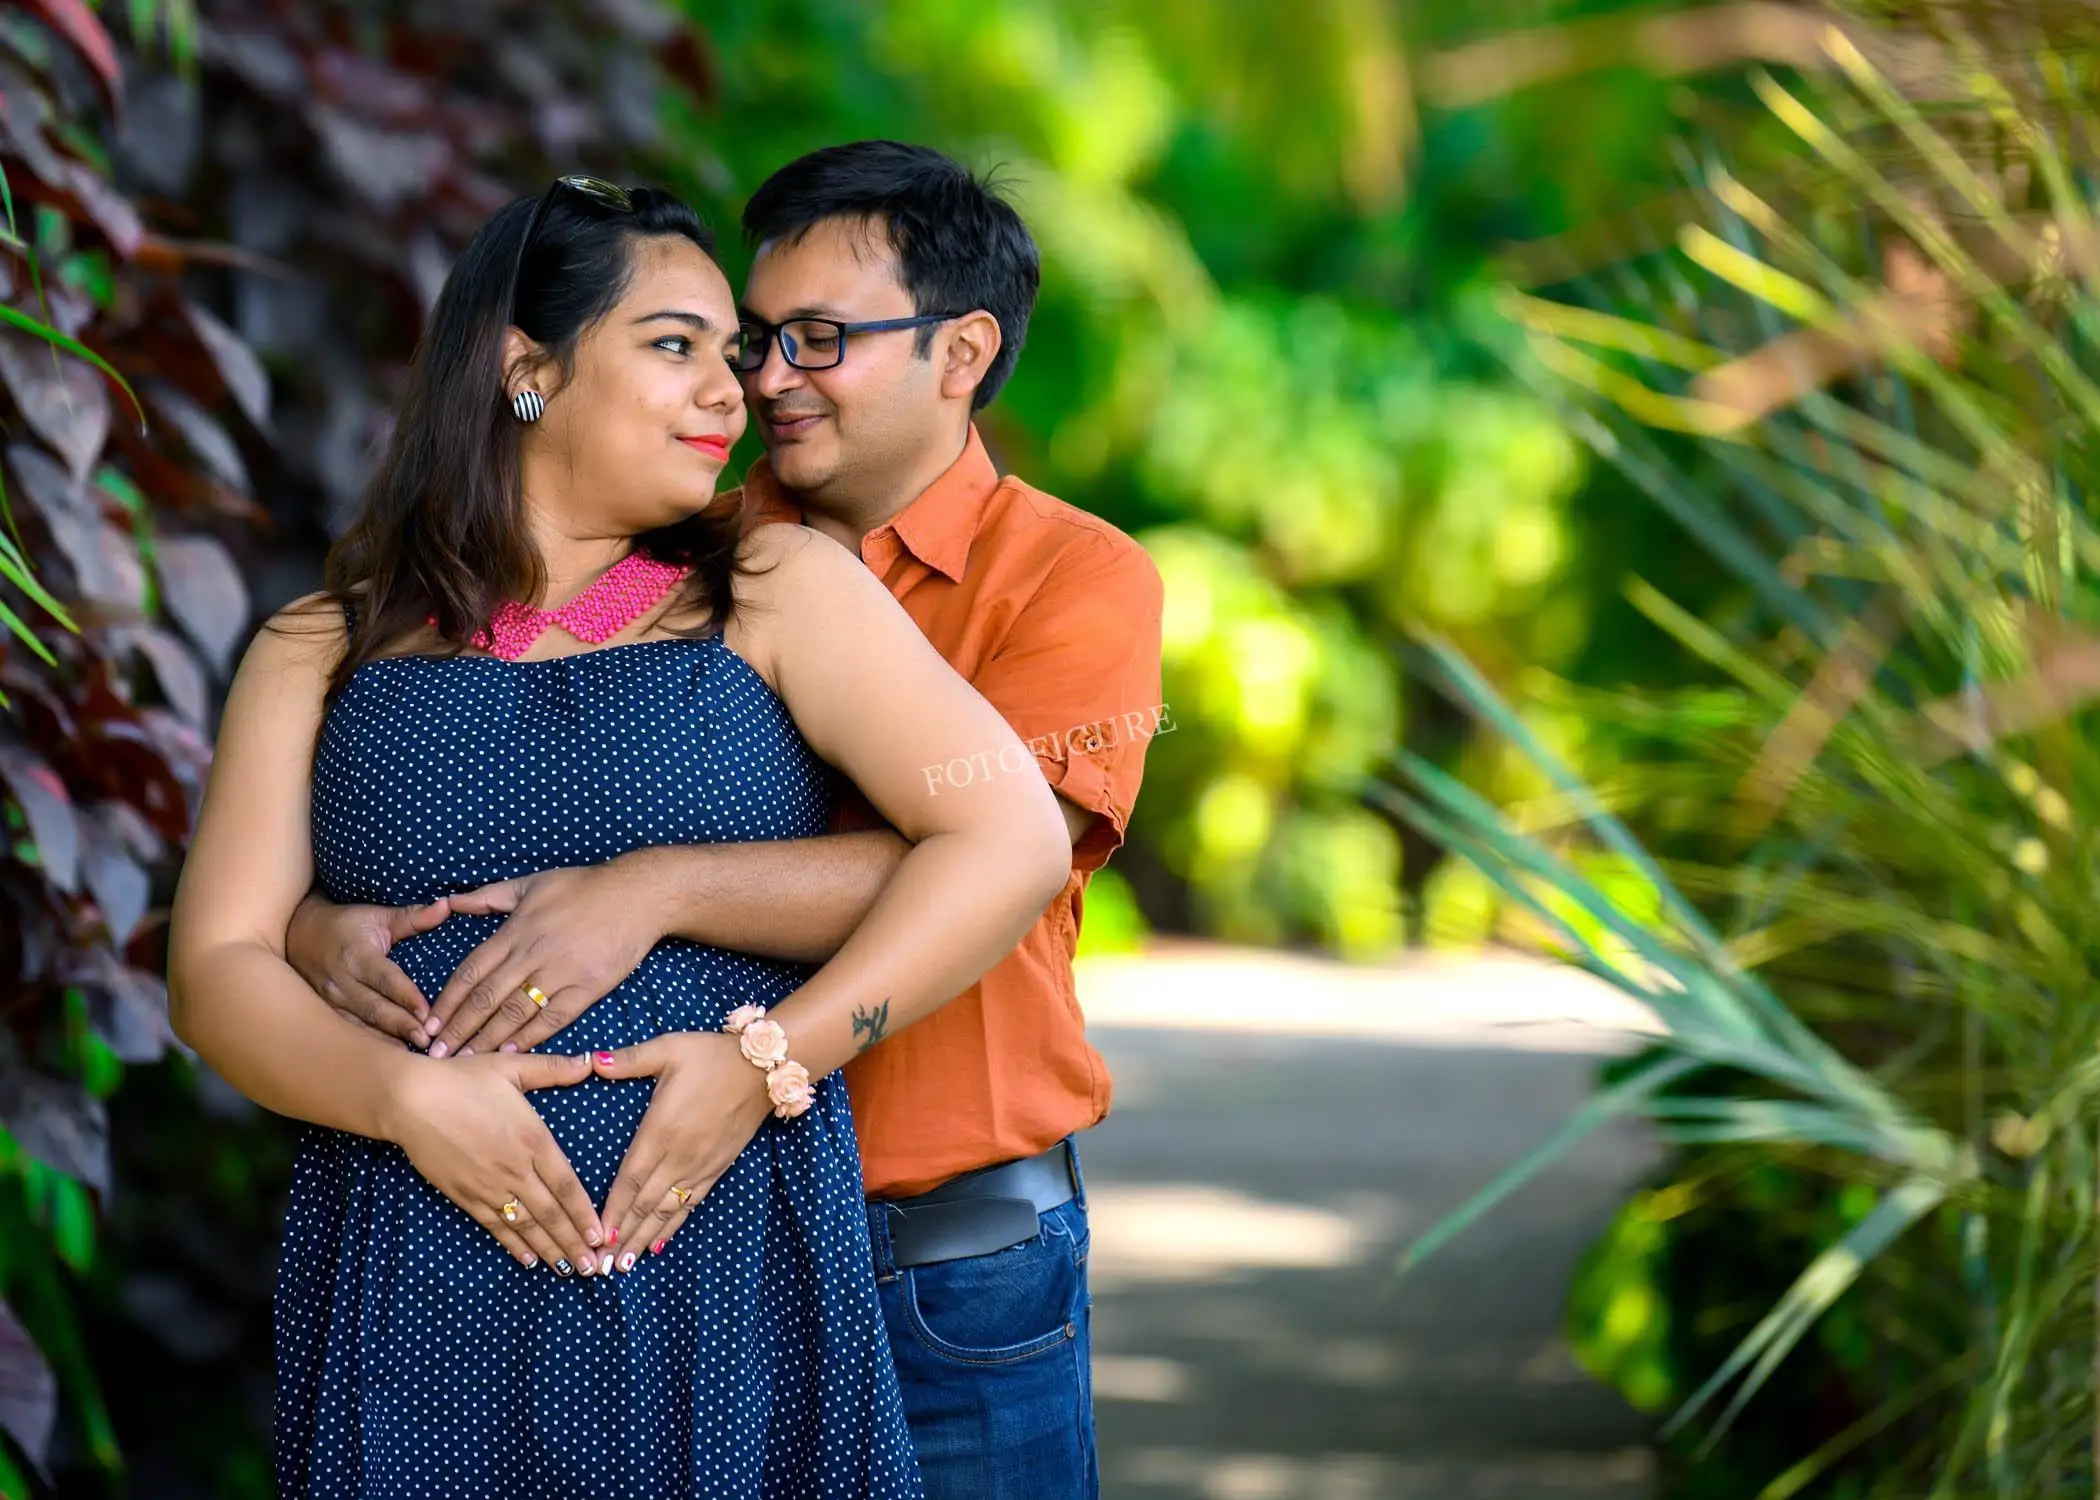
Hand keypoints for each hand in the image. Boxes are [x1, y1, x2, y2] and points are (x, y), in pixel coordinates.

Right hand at [287, 891, 451, 1045]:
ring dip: (385, 1043)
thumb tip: (447, 905)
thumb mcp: (377, 916)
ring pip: (359, 1027)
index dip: (406, 997)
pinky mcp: (324, 1014)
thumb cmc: (346, 925)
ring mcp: (330, 1001)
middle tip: (426, 1040)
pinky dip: (367, 1047)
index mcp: (357, 956)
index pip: (385, 979)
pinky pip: (347, 1034)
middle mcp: (341, 982)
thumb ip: (413, 917)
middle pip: (374, 1009)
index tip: (427, 1013)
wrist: (298, 934)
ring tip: (411, 1056)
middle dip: (400, 1026)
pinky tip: (387, 1061)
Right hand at [384, 1049, 604, 1272]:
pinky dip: (515, 1245)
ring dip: (550, 1249)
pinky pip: (496, 1226)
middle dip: (575, 1242)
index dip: (585, 1214)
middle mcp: (516, 1169)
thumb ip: (554, 1068)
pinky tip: (530, 1260)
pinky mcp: (465, 1196)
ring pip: (527, 1225)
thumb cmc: (463, 1079)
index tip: (602, 1236)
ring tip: (570, 1270)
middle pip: (552, 1213)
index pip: (568, 1186)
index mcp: (534, 1140)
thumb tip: (590, 1062)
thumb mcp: (512, 1066)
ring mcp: (489, 1186)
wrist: (410, 1100)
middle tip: (594, 1268)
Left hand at [426, 861, 665, 1058]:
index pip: (470, 972)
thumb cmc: (585, 886)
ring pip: (515, 1012)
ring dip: (487, 1039)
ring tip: (466, 1060)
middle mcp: (533, 953)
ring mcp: (561, 972)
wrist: (639, 895)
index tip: (429, 1024)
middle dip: (458, 1028)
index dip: (447, 1001)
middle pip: (486, 998)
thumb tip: (449, 900)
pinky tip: (511, 1052)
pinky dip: (530, 1036)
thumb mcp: (532, 882)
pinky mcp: (588, 987)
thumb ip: (488, 896)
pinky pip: (554, 1018)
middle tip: (436, 1054)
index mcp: (515, 930)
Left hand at [591, 1034, 772, 1266]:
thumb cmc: (711, 1055)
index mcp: (660, 1129)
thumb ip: (630, 1059)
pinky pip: (690, 1203)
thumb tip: (593, 1061)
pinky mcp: (717, 1168)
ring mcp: (700, 1165)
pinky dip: (673, 1226)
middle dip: (622, 1236)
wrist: (762, 1067)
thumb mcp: (668, 1048)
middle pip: (644, 1204)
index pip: (629, 1179)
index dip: (611, 1211)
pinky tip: (659, 1243)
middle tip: (601, 1266)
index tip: (595, 1237)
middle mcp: (679, 1155)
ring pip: (666, 1211)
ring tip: (624, 1265)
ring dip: (643, 1239)